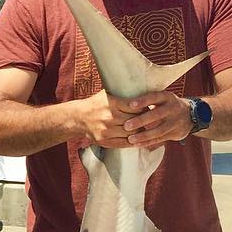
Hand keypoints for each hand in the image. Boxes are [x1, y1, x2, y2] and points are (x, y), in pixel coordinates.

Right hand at [71, 89, 189, 149]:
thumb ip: (123, 93)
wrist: (78, 118)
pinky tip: (138, 138)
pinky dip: (133, 141)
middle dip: (144, 121)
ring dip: (140, 132)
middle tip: (152, 120)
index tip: (149, 107)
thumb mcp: (108, 94)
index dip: (144, 108)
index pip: (135, 107)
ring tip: (146, 129)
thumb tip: (142, 87)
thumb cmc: (96, 103)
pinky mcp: (105, 141)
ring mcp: (107, 131)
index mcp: (112, 104)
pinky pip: (124, 143)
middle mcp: (109, 118)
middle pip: (135, 121)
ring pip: (131, 134)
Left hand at [119, 90, 194, 148]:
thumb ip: (148, 101)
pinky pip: (160, 139)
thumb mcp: (162, 98)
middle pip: (157, 114)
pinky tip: (137, 144)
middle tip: (126, 126)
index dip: (143, 101)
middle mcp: (172, 108)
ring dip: (143, 135)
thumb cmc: (166, 105)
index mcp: (167, 97)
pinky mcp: (175, 133)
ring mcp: (175, 122)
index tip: (130, 105)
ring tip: (130, 139)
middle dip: (141, 120)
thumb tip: (124, 103)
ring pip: (159, 130)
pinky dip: (148, 142)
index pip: (155, 97)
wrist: (190, 115)